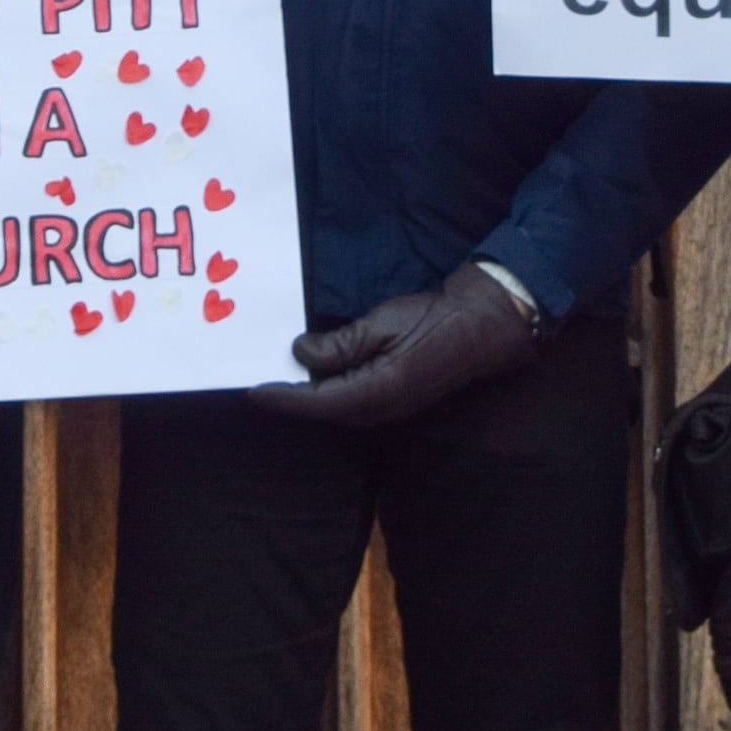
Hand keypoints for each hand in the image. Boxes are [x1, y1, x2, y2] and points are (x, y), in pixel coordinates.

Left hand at [251, 263, 538, 427]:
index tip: (252, 390)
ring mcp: (388, 409)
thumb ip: (339, 344)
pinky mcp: (392, 400)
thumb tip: (300, 355)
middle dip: (290, 398)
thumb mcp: (381, 323)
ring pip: (336, 408)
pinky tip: (315, 374)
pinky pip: (351, 401)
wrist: (477, 330)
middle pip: (323, 410)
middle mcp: (379, 410)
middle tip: (259, 380)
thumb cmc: (430, 321)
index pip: (317, 402)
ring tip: (279, 377)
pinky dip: (328, 391)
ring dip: (308, 395)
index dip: (282, 397)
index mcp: (376, 391)